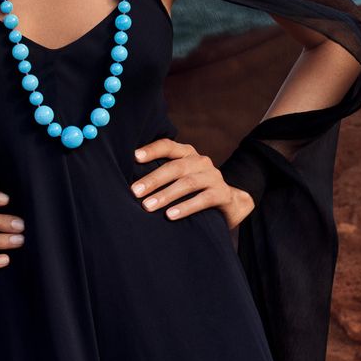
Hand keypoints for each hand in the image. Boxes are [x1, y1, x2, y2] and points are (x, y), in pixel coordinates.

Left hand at [131, 138, 254, 229]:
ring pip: (187, 183)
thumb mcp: (179, 177)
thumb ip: (161, 174)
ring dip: (166, 195)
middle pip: (175, 167)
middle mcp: (200, 161)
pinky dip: (185, 207)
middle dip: (153, 179)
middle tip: (135, 191)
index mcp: (187, 153)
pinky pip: (203, 199)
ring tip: (148, 206)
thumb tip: (130, 183)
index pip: (168, 146)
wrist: (230, 203)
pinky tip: (171, 215)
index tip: (134, 157)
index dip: (151, 150)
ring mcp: (213, 176)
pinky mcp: (222, 194)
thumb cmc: (194, 190)